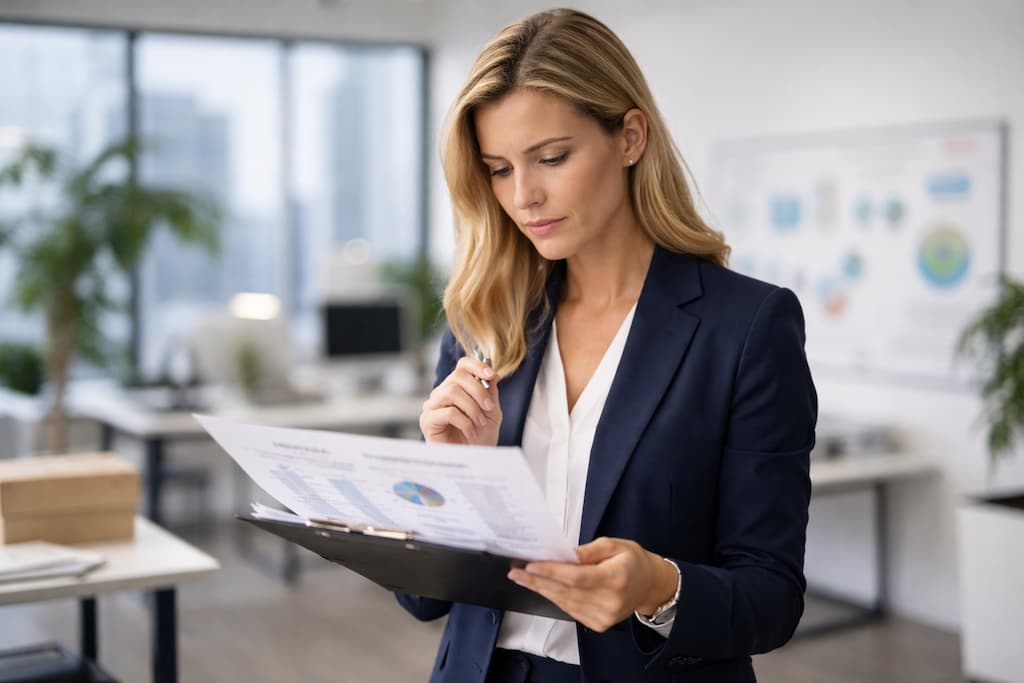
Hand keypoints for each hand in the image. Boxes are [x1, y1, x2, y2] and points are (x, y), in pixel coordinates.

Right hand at [420, 356, 501, 445]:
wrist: (473, 461)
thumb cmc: (480, 438)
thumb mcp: (491, 412)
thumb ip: (490, 392)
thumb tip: (491, 373)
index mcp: (458, 387)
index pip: (463, 365)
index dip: (477, 366)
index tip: (492, 376)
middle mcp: (442, 393)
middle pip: (458, 376)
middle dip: (478, 391)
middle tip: (489, 408)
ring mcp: (433, 406)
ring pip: (452, 391)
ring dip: (472, 407)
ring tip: (480, 423)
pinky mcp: (427, 420)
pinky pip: (447, 412)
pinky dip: (464, 422)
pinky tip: (470, 433)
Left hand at [507, 537, 678, 632]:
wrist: (650, 586)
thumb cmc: (632, 561)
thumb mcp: (615, 544)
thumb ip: (589, 551)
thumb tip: (566, 555)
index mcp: (615, 578)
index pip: (576, 577)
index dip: (551, 572)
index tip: (530, 566)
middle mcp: (609, 601)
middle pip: (566, 591)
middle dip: (537, 581)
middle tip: (515, 572)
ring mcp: (603, 616)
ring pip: (564, 602)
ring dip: (542, 589)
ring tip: (522, 578)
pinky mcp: (598, 624)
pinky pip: (570, 609)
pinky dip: (555, 597)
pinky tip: (543, 587)